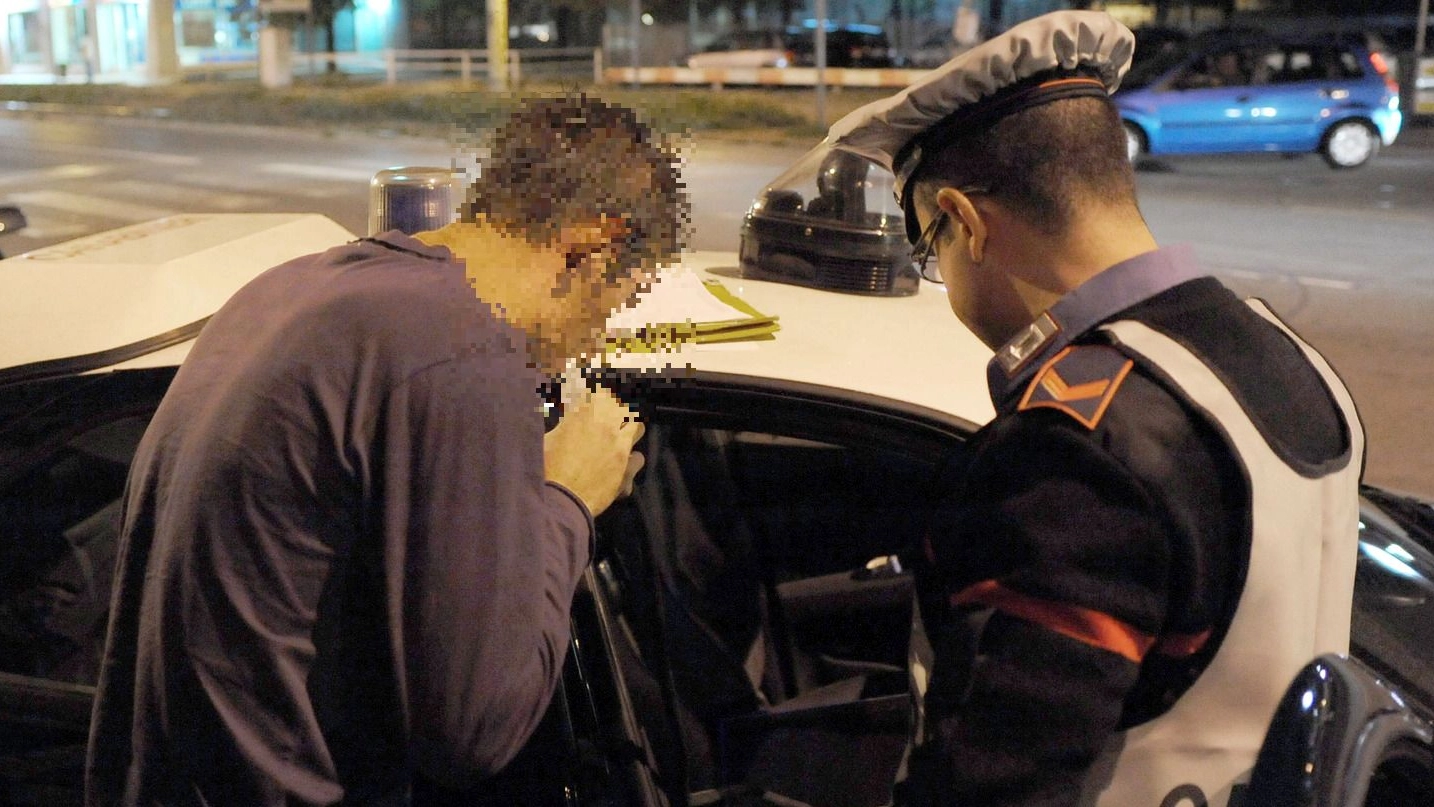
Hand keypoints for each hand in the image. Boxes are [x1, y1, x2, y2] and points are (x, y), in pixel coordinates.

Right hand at [544, 386, 644, 515]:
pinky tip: (621, 467)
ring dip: (628, 432)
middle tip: (605, 422)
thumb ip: (565, 425)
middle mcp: (607, 424)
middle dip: (616, 412)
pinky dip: (631, 462)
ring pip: (638, 427)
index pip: (601, 391)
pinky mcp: (627, 469)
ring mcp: (620, 446)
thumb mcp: (548, 439)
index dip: (599, 395)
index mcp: (585, 412)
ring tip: (616, 441)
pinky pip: (639, 458)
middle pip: (623, 406)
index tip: (596, 398)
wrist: (558, 500)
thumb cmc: (546, 468)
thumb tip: (570, 422)